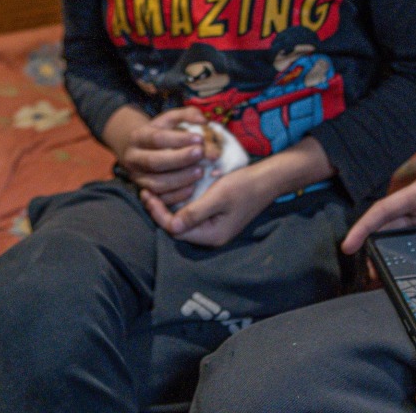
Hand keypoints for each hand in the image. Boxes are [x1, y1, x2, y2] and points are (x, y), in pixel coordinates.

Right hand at [105, 105, 206, 205]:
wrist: (140, 149)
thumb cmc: (161, 132)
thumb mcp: (170, 119)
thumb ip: (187, 115)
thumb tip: (203, 121)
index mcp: (138, 137)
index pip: (157, 138)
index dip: (179, 139)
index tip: (200, 138)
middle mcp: (133, 158)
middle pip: (154, 162)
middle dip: (180, 159)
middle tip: (201, 154)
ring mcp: (137, 177)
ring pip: (155, 183)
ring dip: (180, 179)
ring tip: (200, 172)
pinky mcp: (143, 192)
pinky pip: (159, 198)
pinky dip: (176, 195)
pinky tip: (192, 188)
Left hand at [141, 160, 273, 246]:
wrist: (268, 180)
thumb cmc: (245, 186)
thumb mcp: (219, 196)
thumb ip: (195, 212)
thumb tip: (171, 226)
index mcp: (212, 235)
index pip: (176, 229)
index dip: (158, 213)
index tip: (148, 194)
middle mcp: (211, 236)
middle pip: (177, 228)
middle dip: (160, 211)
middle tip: (146, 191)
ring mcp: (214, 228)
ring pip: (183, 222)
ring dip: (168, 208)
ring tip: (155, 191)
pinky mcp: (216, 219)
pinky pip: (192, 215)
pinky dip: (180, 205)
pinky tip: (172, 192)